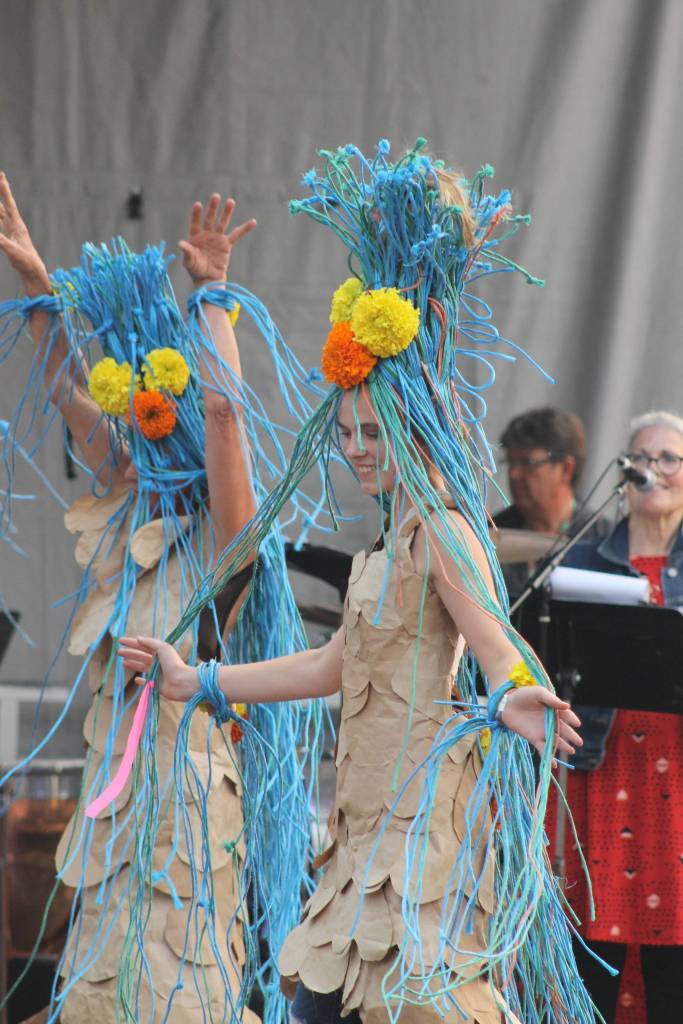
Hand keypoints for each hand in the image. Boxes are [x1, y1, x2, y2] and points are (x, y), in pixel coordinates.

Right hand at [0, 172, 50, 293]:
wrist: (32, 270)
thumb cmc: (26, 261)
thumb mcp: (13, 251)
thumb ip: (1, 242)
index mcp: (17, 225)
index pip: (9, 204)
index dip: (4, 189)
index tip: (1, 175)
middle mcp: (14, 224)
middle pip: (4, 204)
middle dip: (1, 191)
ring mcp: (11, 230)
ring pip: (1, 213)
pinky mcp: (8, 237)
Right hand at [118, 635, 198, 701]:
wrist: (181, 682)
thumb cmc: (173, 663)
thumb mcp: (163, 648)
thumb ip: (150, 642)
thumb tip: (138, 637)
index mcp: (159, 652)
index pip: (143, 645)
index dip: (131, 643)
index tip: (120, 641)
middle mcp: (157, 662)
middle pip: (141, 656)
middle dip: (130, 653)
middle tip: (118, 652)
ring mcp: (156, 673)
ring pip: (142, 667)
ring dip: (133, 664)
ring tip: (123, 662)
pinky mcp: (156, 684)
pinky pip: (146, 682)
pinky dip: (140, 681)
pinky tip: (136, 679)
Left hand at [179, 194, 256, 285]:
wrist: (208, 278)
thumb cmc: (196, 270)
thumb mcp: (189, 261)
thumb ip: (187, 252)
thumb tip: (180, 243)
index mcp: (195, 237)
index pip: (195, 223)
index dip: (196, 214)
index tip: (198, 204)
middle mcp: (206, 234)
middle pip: (210, 219)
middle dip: (213, 208)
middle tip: (216, 196)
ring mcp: (217, 238)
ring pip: (222, 223)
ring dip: (226, 212)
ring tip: (231, 201)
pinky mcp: (226, 245)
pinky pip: (237, 235)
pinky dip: (245, 229)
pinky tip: (253, 222)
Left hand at [499, 685, 582, 758]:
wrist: (506, 704)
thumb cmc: (523, 695)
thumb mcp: (538, 693)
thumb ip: (551, 700)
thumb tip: (567, 706)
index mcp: (553, 710)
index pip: (566, 715)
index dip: (572, 719)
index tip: (577, 724)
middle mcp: (550, 722)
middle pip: (563, 730)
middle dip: (571, 736)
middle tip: (579, 742)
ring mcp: (543, 731)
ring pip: (556, 741)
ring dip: (563, 746)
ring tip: (571, 751)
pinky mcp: (534, 739)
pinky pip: (543, 749)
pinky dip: (548, 757)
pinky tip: (553, 764)